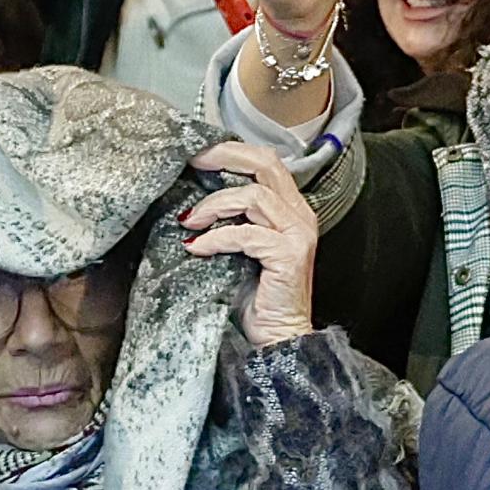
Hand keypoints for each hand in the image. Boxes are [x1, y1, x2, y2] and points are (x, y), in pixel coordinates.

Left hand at [178, 139, 324, 341]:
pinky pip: (245, 234)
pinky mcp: (288, 255)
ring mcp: (297, 234)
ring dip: (214, 205)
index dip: (232, 152)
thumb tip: (190, 200)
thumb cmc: (256, 296)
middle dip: (225, 158)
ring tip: (190, 221)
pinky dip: (216, 238)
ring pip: (252, 196)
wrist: (278, 337)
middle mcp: (300, 215)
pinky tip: (197, 247)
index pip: (266, 162)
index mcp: (290, 209)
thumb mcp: (239, 247)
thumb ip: (229, 220)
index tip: (198, 155)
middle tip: (193, 163)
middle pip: (265, 164)